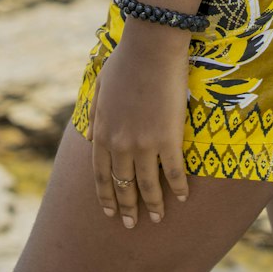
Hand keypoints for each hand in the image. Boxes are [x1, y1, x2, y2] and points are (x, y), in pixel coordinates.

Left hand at [86, 17, 191, 227]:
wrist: (150, 47)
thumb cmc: (125, 61)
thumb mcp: (99, 87)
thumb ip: (95, 114)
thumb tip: (91, 136)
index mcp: (103, 132)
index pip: (100, 174)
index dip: (105, 195)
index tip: (109, 211)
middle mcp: (120, 144)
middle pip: (122, 184)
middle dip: (126, 207)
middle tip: (130, 224)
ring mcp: (144, 143)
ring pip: (147, 185)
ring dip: (152, 205)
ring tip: (157, 219)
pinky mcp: (168, 138)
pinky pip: (174, 171)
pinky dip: (178, 187)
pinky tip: (182, 198)